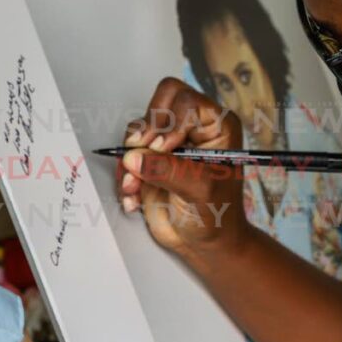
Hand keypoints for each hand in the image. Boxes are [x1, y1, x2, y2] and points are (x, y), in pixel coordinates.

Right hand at [118, 77, 247, 257]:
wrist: (203, 242)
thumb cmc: (217, 214)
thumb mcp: (199, 190)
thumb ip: (168, 170)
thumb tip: (135, 157)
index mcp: (216, 125)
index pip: (185, 99)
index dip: (169, 120)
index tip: (164, 149)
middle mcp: (192, 128)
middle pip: (159, 103)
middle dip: (146, 132)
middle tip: (142, 156)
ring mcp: (169, 143)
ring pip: (138, 129)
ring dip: (131, 158)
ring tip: (136, 185)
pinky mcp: (150, 160)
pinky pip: (126, 154)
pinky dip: (125, 175)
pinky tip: (134, 196)